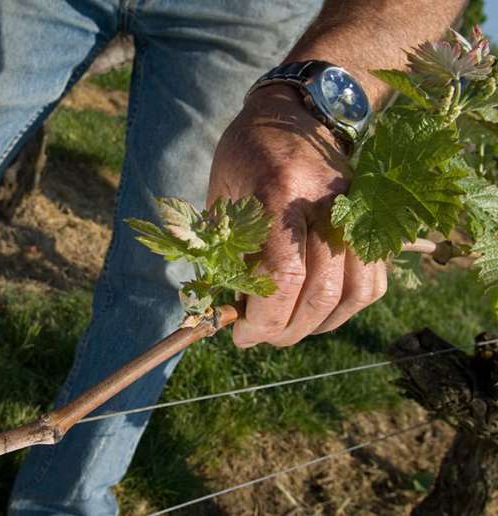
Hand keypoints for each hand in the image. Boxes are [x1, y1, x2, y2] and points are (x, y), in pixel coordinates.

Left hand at [209, 85, 386, 346]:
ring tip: (284, 331)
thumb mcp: (221, 197)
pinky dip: (345, 310)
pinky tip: (316, 315)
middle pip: (317, 293)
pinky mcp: (375, 223)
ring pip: (350, 294)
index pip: (281, 278)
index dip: (262, 320)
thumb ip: (224, 254)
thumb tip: (227, 311)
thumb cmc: (247, 156)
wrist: (298, 116)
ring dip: (314, 326)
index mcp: (280, 195)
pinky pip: (371, 283)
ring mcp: (360, 214)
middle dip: (283, 331)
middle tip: (258, 337)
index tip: (241, 335)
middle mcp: (328, 206)